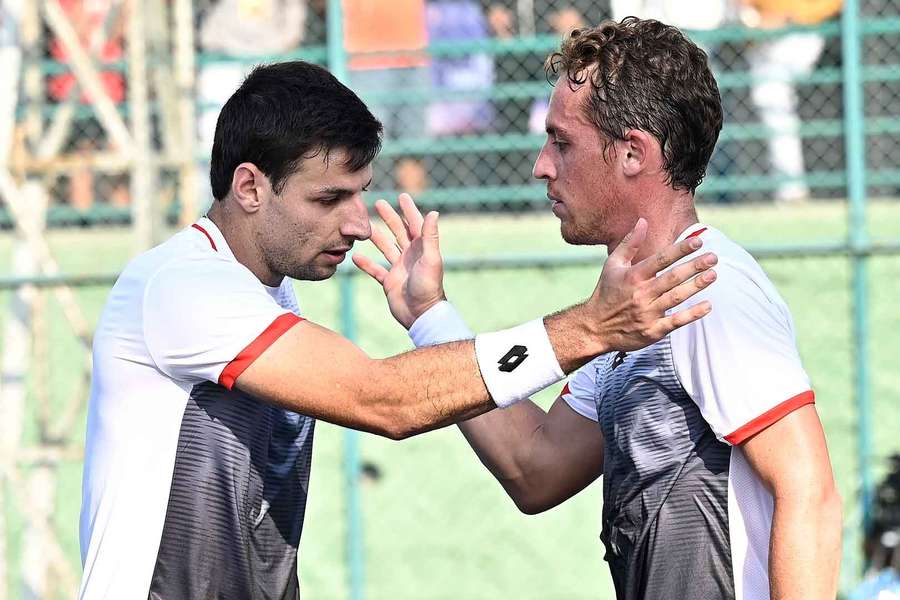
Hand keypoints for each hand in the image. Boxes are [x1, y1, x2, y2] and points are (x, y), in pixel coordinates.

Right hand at [353, 193, 445, 328]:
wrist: (420, 315)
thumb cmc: (428, 287)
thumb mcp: (431, 259)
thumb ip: (431, 237)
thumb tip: (434, 212)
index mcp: (422, 249)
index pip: (415, 224)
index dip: (409, 210)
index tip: (402, 196)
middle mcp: (411, 257)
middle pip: (399, 232)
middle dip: (389, 217)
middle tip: (378, 203)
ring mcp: (399, 269)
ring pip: (386, 248)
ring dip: (376, 237)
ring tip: (363, 226)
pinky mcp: (390, 282)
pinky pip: (375, 270)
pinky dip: (366, 264)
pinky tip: (354, 257)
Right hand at [584, 218, 717, 353]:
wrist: (594, 327)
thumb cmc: (606, 292)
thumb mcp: (613, 265)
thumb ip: (630, 243)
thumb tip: (643, 221)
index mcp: (633, 276)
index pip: (660, 260)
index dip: (680, 250)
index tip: (698, 241)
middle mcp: (641, 294)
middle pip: (672, 278)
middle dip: (694, 266)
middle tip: (713, 257)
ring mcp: (647, 313)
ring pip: (677, 297)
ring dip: (696, 286)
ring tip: (713, 275)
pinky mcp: (652, 331)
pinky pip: (676, 321)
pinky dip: (693, 314)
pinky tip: (708, 305)